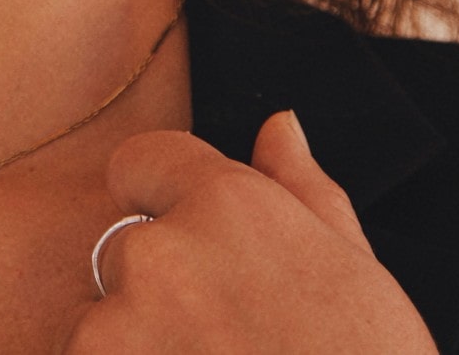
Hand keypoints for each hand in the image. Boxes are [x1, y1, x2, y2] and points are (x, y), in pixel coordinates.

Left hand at [60, 112, 436, 352]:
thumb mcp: (354, 274)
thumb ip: (300, 189)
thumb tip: (279, 126)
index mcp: (226, 206)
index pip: (140, 159)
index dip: (157, 196)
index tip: (178, 235)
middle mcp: (159, 250)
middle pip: (125, 251)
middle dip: (159, 291)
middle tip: (227, 341)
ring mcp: (116, 323)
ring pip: (104, 324)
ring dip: (139, 348)